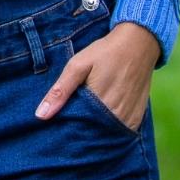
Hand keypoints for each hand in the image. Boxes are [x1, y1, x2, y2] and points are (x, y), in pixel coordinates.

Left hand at [34, 22, 159, 130]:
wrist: (138, 44)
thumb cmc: (104, 53)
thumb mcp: (78, 66)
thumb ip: (60, 91)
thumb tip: (41, 115)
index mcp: (99, 104)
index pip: (77, 129)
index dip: (66, 127)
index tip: (58, 124)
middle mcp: (116, 116)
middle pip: (92, 134)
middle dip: (80, 130)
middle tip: (71, 120)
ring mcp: (129, 119)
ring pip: (105, 135)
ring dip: (95, 131)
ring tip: (86, 118)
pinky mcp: (137, 118)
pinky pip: (120, 132)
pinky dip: (109, 128)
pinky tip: (101, 118)